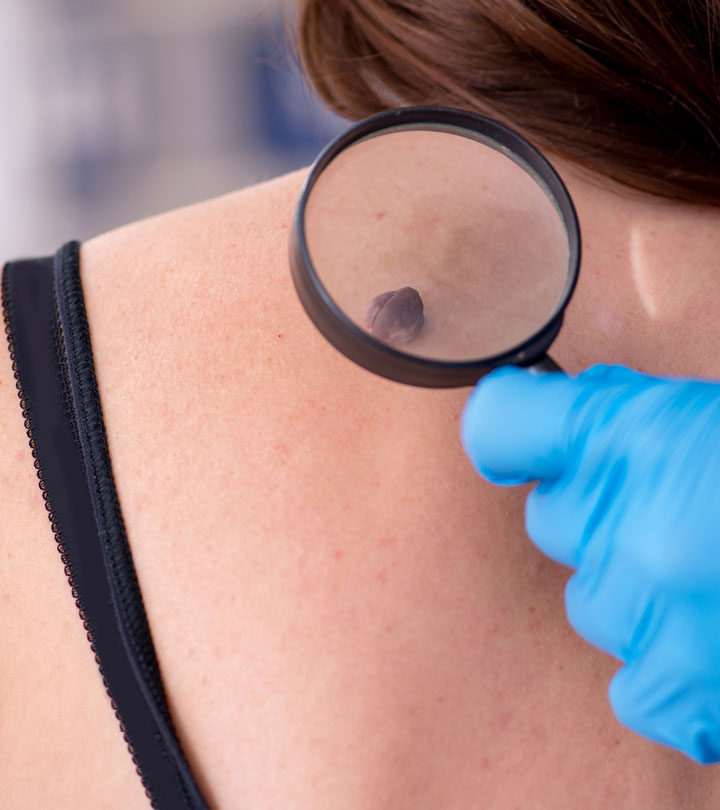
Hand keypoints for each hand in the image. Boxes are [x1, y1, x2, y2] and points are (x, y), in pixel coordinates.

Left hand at [461, 363, 719, 763]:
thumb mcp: (695, 412)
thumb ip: (618, 418)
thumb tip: (554, 428)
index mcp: (630, 434)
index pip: (501, 426)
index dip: (513, 427)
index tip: (527, 440)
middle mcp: (628, 521)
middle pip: (552, 520)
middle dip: (599, 511)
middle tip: (670, 507)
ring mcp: (656, 611)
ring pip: (591, 601)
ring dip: (636, 588)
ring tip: (710, 571)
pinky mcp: (693, 686)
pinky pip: (636, 688)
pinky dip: (669, 667)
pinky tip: (713, 635)